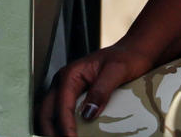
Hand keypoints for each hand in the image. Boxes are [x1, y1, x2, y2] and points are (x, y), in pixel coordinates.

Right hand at [38, 42, 153, 135]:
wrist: (133, 51)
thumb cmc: (126, 57)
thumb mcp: (116, 72)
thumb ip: (101, 91)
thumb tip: (88, 113)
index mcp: (71, 74)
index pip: (62, 104)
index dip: (65, 125)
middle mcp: (64, 81)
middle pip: (46, 111)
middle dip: (51, 130)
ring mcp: (67, 89)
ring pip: (49, 113)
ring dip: (53, 128)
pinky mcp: (73, 96)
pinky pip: (60, 113)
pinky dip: (60, 125)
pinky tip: (69, 133)